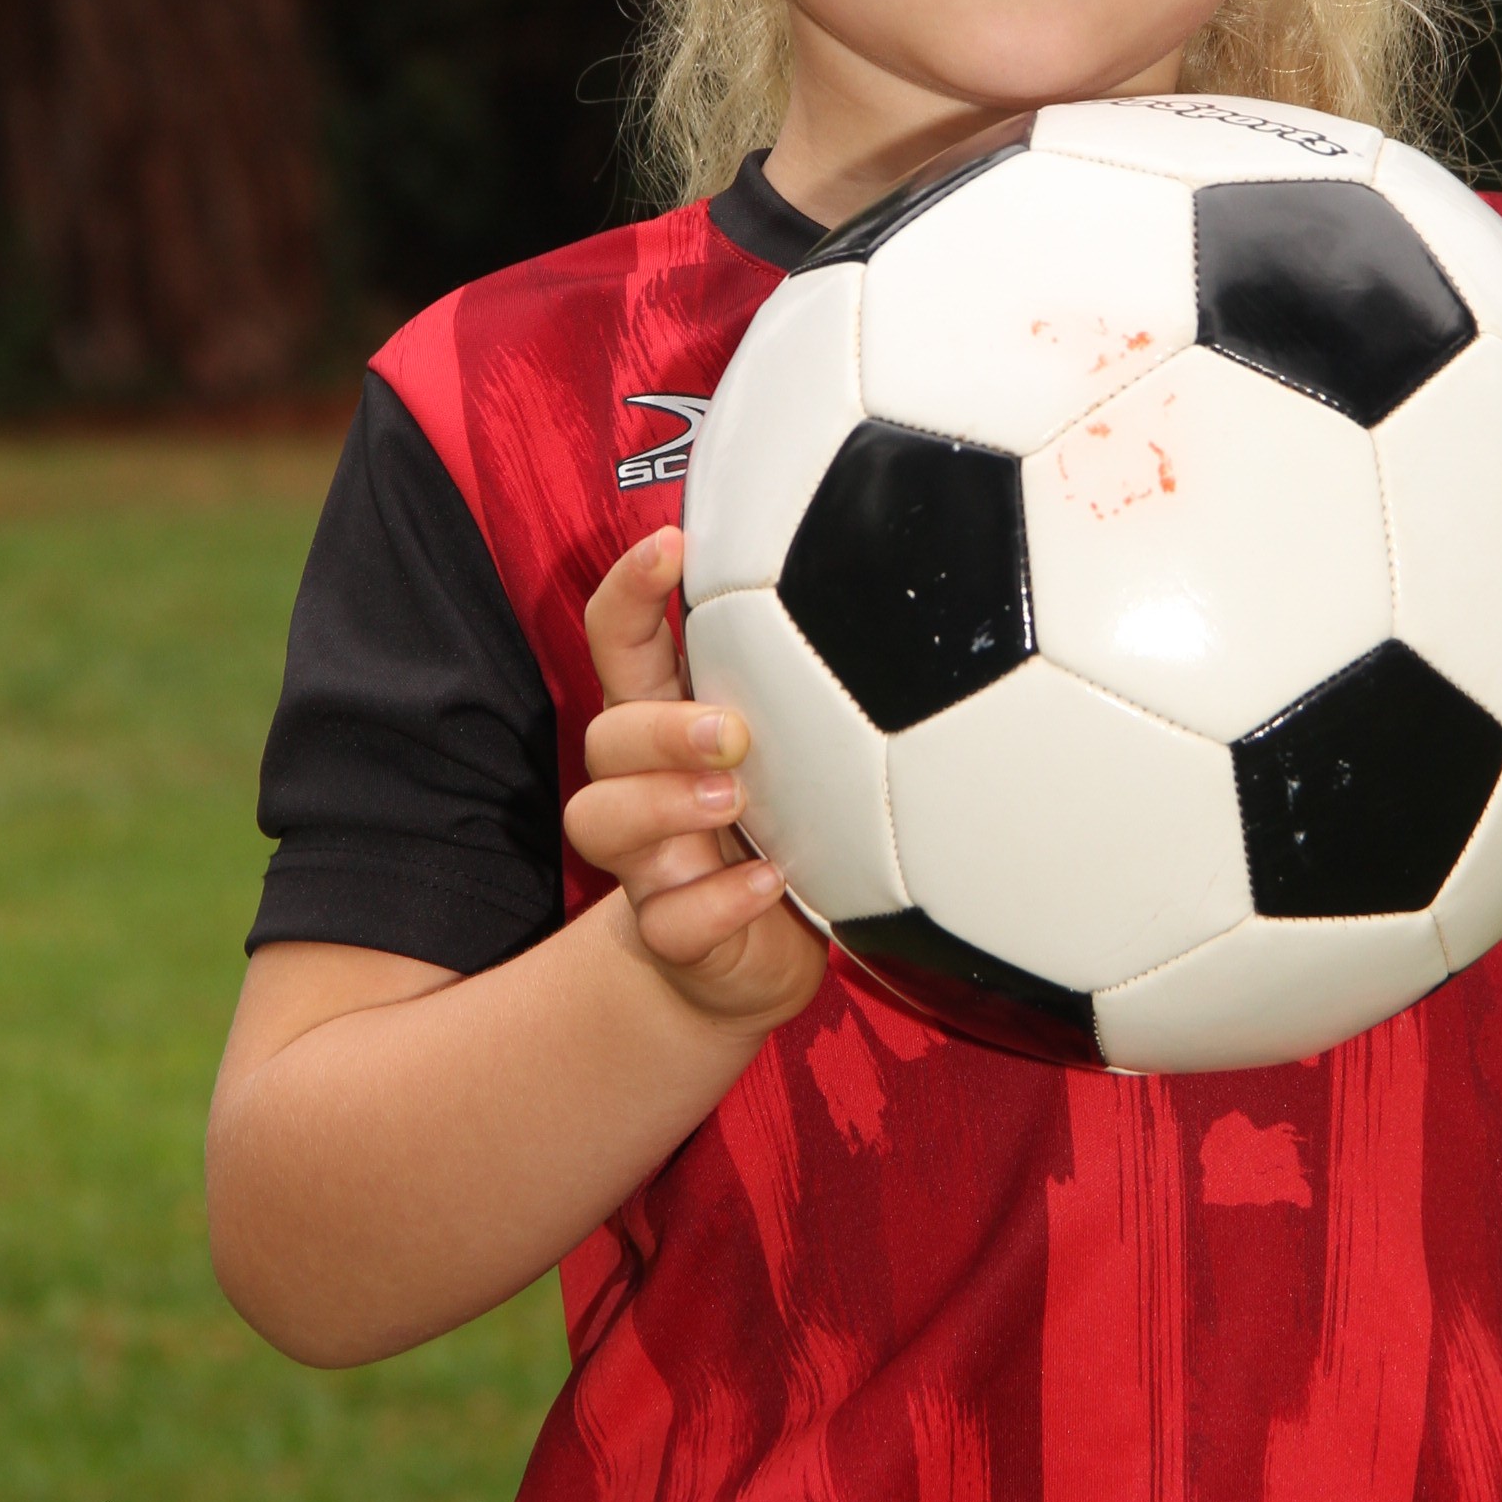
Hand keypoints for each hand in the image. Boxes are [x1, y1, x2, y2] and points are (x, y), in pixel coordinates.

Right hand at [564, 526, 827, 1034]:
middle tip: (731, 731)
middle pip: (603, 736)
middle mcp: (644, 789)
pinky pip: (669, 920)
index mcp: (669, 727)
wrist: (757, 960)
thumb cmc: (781, 831)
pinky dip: (720, 901)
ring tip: (732, 799)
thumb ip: (809, 681)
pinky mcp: (672, 933)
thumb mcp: (797, 748)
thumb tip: (901, 586)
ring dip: (663, 805)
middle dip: (658, 726)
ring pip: (600, 822)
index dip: (629, 589)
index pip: (620, 644)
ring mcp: (650, 864)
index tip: (669, 541)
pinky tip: (772, 884)